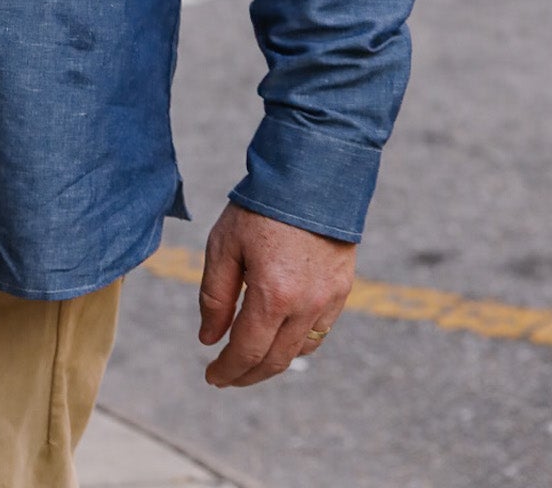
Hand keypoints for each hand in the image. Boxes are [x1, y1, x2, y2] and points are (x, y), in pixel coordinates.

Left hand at [198, 202, 354, 386]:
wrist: (311, 175)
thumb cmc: (260, 207)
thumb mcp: (224, 245)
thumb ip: (215, 296)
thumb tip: (209, 339)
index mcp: (273, 295)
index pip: (247, 351)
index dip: (228, 370)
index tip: (212, 377)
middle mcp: (305, 306)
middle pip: (275, 360)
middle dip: (247, 374)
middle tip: (226, 376)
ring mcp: (328, 300)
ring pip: (300, 351)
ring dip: (273, 362)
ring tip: (250, 359)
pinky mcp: (342, 289)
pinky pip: (320, 332)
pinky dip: (297, 343)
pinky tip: (280, 337)